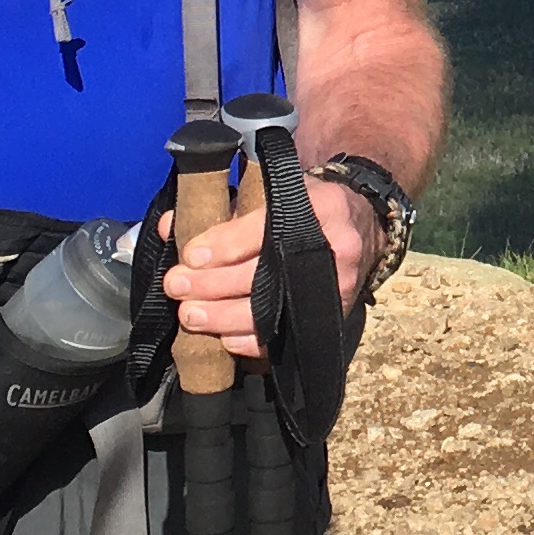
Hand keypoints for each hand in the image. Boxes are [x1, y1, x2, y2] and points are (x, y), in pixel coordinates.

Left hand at [162, 169, 385, 353]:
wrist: (364, 223)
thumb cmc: (311, 205)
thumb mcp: (276, 193)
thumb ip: (226, 210)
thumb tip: (169, 227)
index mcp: (316, 204)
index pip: (261, 228)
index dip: (223, 245)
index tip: (190, 256)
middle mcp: (331, 245)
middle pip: (262, 274)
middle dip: (212, 285)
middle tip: (177, 287)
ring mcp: (335, 284)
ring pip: (272, 310)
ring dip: (223, 317)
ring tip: (190, 316)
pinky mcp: (334, 312)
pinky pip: (288, 337)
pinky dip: (251, 341)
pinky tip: (224, 337)